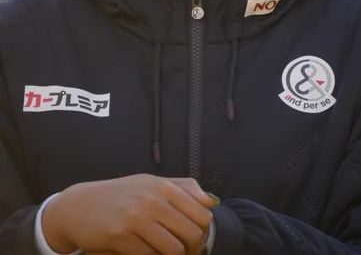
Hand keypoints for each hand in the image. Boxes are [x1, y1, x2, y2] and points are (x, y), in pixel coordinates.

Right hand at [41, 174, 214, 254]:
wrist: (79, 206)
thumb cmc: (119, 195)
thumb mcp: (150, 183)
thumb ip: (182, 188)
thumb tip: (211, 201)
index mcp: (162, 186)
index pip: (202, 214)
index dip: (203, 232)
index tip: (194, 239)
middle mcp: (152, 199)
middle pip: (192, 234)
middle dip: (191, 248)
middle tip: (181, 251)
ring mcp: (136, 218)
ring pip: (173, 250)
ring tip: (163, 252)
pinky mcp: (121, 237)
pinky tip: (144, 252)